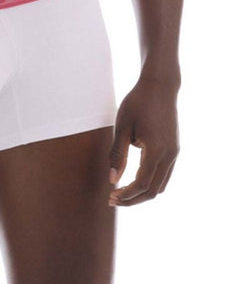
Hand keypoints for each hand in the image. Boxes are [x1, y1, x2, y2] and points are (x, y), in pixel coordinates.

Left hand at [108, 75, 179, 206]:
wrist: (159, 86)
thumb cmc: (137, 103)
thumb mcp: (122, 127)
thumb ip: (117, 155)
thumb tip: (112, 180)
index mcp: (156, 151)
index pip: (141, 184)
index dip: (126, 195)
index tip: (110, 196)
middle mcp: (169, 155)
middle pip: (153, 190)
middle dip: (133, 199)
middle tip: (113, 200)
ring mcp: (174, 153)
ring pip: (161, 185)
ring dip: (143, 192)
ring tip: (123, 192)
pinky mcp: (174, 148)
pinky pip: (165, 174)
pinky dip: (151, 182)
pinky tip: (136, 178)